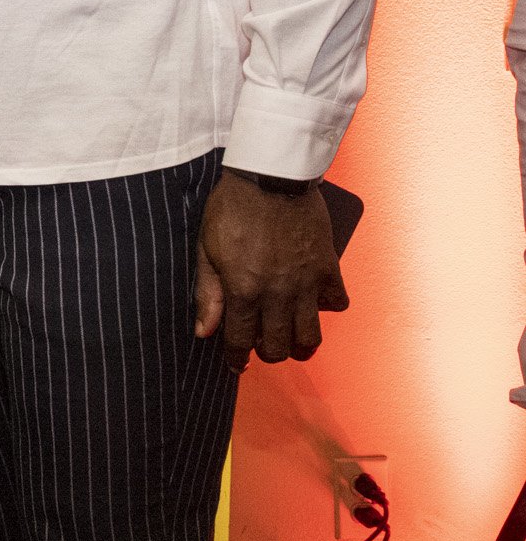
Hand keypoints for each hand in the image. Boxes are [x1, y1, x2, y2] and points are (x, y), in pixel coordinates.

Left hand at [194, 172, 348, 363]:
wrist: (270, 176)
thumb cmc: (231, 208)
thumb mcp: (206, 249)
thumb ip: (207, 293)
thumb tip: (204, 332)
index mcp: (243, 289)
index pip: (240, 340)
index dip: (236, 357)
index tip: (235, 363)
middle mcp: (278, 292)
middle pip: (279, 345)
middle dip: (268, 353)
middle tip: (262, 346)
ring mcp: (307, 282)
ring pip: (311, 334)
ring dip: (301, 343)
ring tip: (291, 338)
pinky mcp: (329, 266)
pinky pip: (337, 302)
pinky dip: (328, 308)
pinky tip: (315, 303)